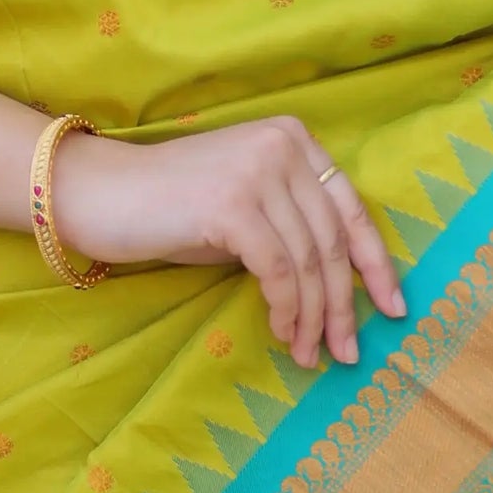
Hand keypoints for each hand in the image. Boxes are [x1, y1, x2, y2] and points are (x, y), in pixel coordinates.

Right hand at [50, 117, 405, 369]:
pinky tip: (282, 333)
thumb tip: (341, 288)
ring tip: (309, 353)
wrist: (100, 194)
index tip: (392, 309)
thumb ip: (293, 228)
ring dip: (312, 316)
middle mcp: (283, 146)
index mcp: (294, 139)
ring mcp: (258, 171)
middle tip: (346, 350)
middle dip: (343, 304)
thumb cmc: (171, 210)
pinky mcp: (233, 204)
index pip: (351, 209)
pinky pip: (278, 270)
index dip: (375, 264)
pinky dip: (285, 308)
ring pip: (308, 261)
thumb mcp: (247, 209)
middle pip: (333, 240)